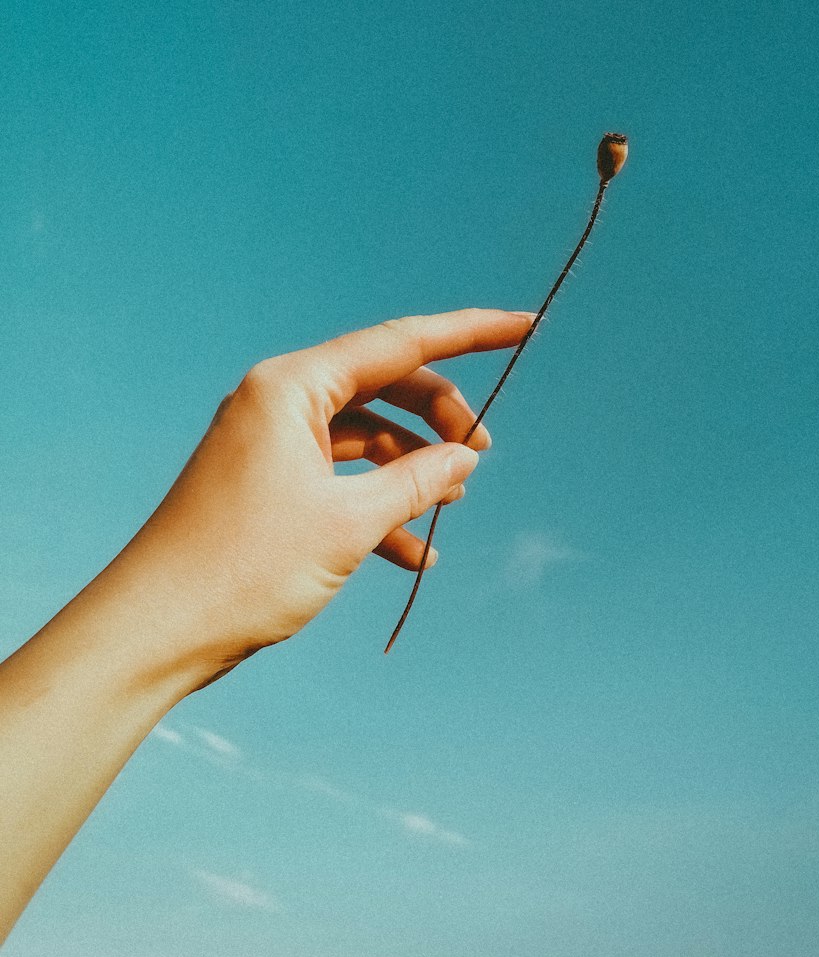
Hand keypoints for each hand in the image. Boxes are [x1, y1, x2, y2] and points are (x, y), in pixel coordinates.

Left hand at [99, 308, 533, 686]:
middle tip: (482, 457)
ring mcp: (272, 444)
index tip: (524, 325)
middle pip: (386, 386)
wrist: (157, 631)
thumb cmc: (244, 567)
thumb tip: (464, 457)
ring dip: (413, 466)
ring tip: (455, 500)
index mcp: (292, 386)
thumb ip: (417, 479)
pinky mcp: (269, 485)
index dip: (469, 332)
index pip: (399, 342)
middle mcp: (279, 402)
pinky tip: (417, 552)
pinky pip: (340, 478)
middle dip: (440, 418)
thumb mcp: (349, 522)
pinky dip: (380, 506)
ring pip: (366, 435)